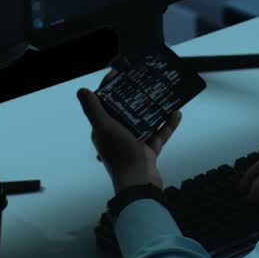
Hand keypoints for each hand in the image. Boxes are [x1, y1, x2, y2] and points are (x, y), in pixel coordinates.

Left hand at [77, 71, 182, 193]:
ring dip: (155, 108)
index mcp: (104, 129)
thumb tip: (82, 91)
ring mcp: (134, 143)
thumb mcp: (105, 129)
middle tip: (146, 80)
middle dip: (136, 95)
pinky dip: (168, 124)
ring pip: (145, 120)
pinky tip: (176, 113)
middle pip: (127, 109)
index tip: (120, 72)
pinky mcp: (149, 151)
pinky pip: (160, 133)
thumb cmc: (121, 157)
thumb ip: (94, 110)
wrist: (140, 185)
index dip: (111, 87)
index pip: (105, 103)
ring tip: (164, 94)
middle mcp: (117, 134)